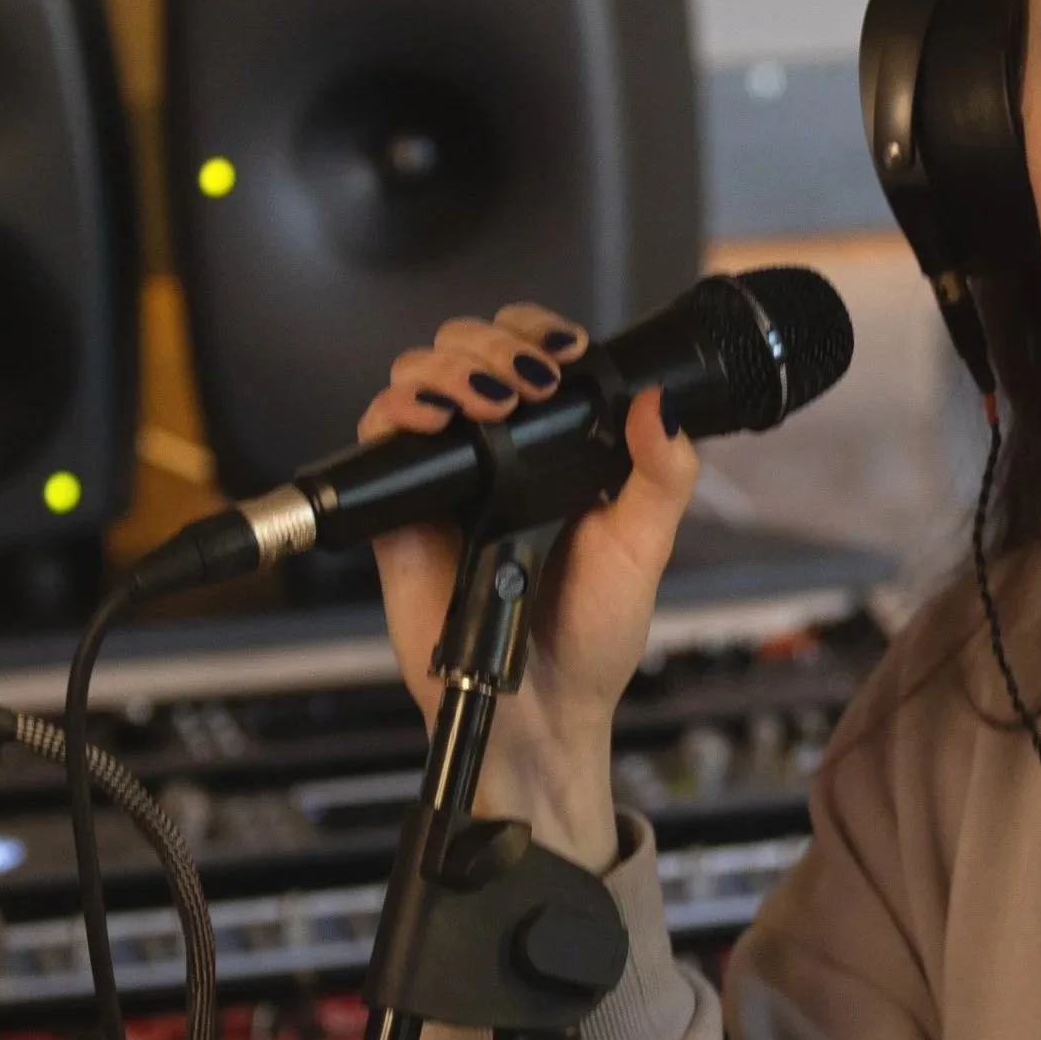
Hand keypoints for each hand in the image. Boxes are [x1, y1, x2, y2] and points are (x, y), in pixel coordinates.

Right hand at [357, 299, 700, 867]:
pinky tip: (430, 421)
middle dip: (489, 344)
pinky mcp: (400, 512)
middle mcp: (496, 452)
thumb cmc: (592, 635)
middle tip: (523, 382)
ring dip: (447, 368)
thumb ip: (663, 475)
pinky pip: (377, 442)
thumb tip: (660, 403)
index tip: (563, 349)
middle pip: (465, 348)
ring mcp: (445, 478)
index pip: (531, 351)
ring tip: (486, 402)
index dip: (537, 331)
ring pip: (417, 379)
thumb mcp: (645, 547)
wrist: (540, 709)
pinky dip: (395, 413)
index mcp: (554, 448)